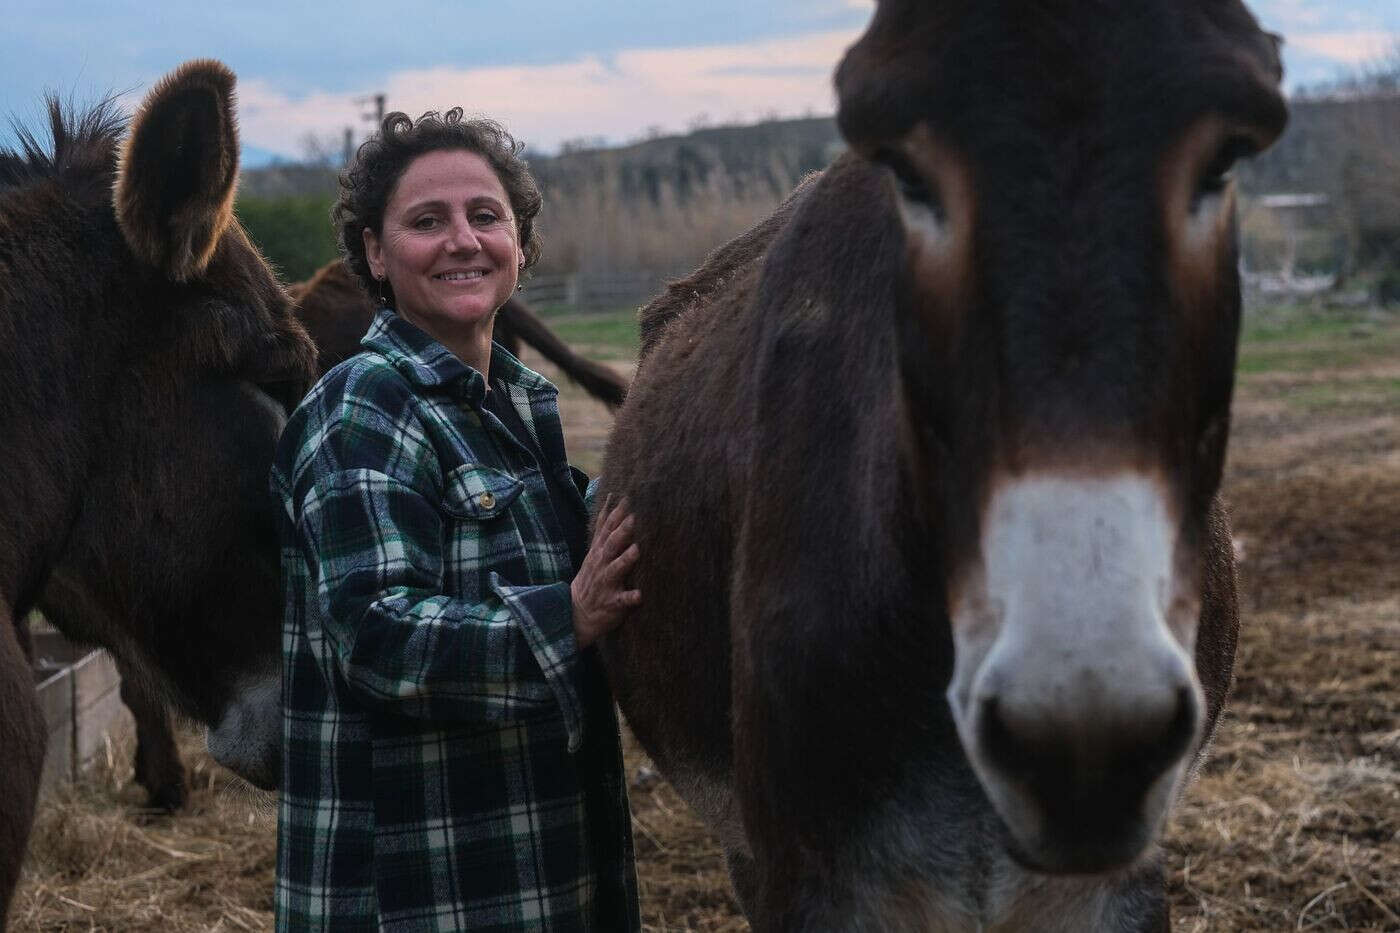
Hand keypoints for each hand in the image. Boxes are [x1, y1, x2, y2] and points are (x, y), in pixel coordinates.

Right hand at [571, 495, 641, 648]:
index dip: (615, 514)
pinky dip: (630, 598)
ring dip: (625, 560)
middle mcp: (601, 564)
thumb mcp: (595, 549)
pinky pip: (621, 601)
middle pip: (611, 545)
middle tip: (633, 518)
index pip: (607, 529)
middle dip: (621, 532)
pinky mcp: (612, 602)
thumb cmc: (594, 577)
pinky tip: (639, 595)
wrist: (578, 613)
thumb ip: (606, 527)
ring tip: (636, 550)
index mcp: (599, 551)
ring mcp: (606, 583)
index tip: (626, 499)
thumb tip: (612, 498)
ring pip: (615, 570)